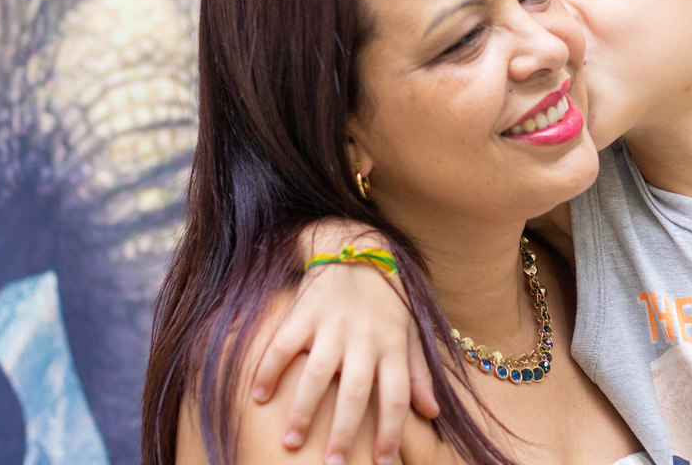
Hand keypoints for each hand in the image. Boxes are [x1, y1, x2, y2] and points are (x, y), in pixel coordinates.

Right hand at [251, 225, 437, 464]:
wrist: (357, 248)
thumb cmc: (387, 299)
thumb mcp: (409, 331)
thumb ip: (418, 372)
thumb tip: (433, 411)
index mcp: (393, 346)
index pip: (396, 397)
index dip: (389, 432)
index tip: (380, 463)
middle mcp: (364, 338)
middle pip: (356, 392)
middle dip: (344, 432)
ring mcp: (333, 324)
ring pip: (318, 373)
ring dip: (303, 410)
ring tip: (291, 443)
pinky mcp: (305, 311)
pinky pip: (284, 344)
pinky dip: (269, 370)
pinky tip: (258, 397)